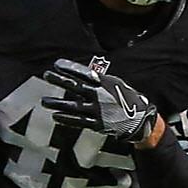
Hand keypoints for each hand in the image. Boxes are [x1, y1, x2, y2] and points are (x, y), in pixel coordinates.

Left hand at [42, 59, 158, 144]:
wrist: (142, 121)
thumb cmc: (129, 101)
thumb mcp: (117, 86)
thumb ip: (101, 82)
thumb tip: (85, 76)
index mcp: (106, 83)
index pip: (84, 73)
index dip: (70, 67)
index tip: (57, 64)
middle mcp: (100, 95)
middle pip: (75, 86)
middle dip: (59, 80)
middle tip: (46, 75)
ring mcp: (98, 110)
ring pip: (73, 105)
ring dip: (57, 103)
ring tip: (44, 101)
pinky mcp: (98, 124)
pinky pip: (79, 121)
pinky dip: (66, 119)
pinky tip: (56, 116)